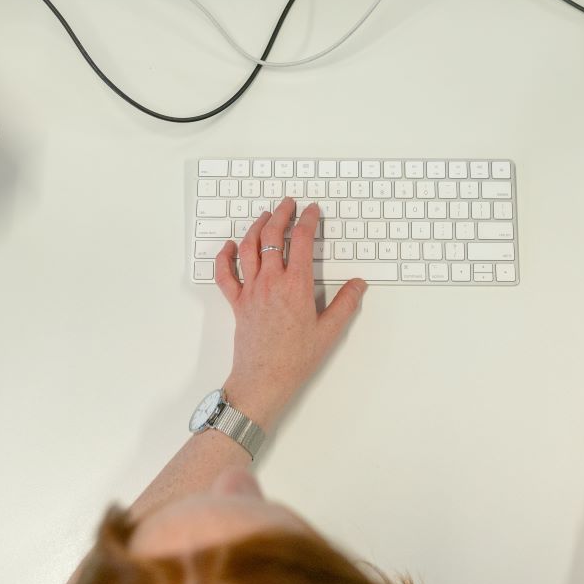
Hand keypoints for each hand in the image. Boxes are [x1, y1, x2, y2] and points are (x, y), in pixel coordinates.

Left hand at [212, 197, 367, 429]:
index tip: (312, 211)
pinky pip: (225, 274)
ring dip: (256, 227)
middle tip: (288, 204)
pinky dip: (225, 256)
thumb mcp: (329, 332)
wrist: (264, 379)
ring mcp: (251, 290)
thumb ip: (346, 304)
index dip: (307, 220)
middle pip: (271, 236)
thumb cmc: (295, 358)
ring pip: (248, 248)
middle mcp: (271, 282)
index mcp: (296, 285)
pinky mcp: (237, 302)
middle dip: (281, 214)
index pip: (301, 240)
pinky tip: (230, 246)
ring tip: (265, 216)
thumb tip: (358, 284)